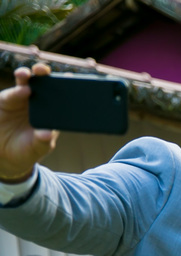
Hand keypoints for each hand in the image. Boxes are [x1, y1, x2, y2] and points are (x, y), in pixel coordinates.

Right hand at [0, 64, 58, 181]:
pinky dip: (16, 91)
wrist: (5, 155)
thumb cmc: (27, 150)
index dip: (64, 86)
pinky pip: (11, 94)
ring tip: (27, 75)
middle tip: (44, 70)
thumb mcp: (37, 148)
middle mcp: (37, 102)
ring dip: (26, 76)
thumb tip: (46, 134)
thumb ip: (43, 141)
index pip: (59, 96)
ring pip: (24, 83)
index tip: (69, 79)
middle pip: (42, 83)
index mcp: (51, 112)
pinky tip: (23, 91)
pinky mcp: (6, 101)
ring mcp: (21, 100)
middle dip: (43, 73)